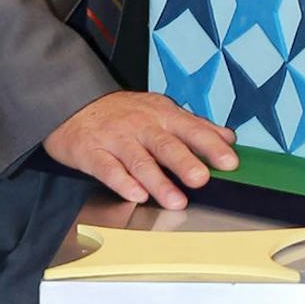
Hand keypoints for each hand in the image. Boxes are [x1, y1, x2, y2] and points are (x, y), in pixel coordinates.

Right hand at [43, 91, 237, 210]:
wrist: (74, 103)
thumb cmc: (124, 112)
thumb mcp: (162, 110)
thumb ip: (195, 125)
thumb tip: (228, 138)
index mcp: (163, 115)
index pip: (192, 130)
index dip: (211, 146)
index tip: (230, 162)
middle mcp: (141, 126)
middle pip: (166, 145)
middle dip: (185, 163)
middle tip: (202, 179)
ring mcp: (116, 139)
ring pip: (139, 161)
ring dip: (158, 182)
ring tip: (176, 200)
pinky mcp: (92, 152)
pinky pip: (108, 169)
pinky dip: (123, 183)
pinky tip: (136, 196)